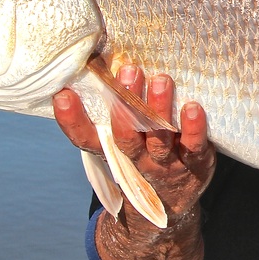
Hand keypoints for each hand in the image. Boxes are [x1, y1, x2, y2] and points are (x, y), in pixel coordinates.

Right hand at [54, 64, 215, 219]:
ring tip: (161, 80)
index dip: (72, 120)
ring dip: (158, 110)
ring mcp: (166, 164)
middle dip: (125, 104)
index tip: (63, 95)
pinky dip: (193, 128)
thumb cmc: (148, 151)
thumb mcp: (128, 135)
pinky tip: (193, 107)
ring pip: (159, 139)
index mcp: (113, 150)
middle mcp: (137, 159)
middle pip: (127, 136)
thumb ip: (116, 106)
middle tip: (128, 71)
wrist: (178, 199)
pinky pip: (193, 146)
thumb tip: (104, 60)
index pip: (86, 139)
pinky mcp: (195, 163)